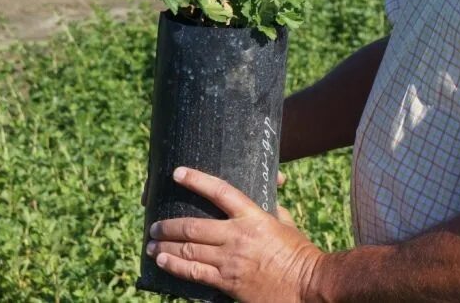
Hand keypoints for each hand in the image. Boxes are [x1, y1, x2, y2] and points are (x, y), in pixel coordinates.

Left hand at [146, 167, 322, 302]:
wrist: (308, 286)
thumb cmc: (300, 254)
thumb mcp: (286, 224)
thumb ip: (272, 211)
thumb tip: (268, 200)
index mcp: (252, 216)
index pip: (220, 191)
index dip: (196, 180)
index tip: (177, 173)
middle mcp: (237, 236)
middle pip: (193, 226)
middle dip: (169, 226)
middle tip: (154, 226)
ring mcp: (230, 260)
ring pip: (189, 250)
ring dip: (166, 246)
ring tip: (151, 245)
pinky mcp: (228, 282)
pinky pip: (194, 273)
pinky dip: (174, 266)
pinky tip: (162, 262)